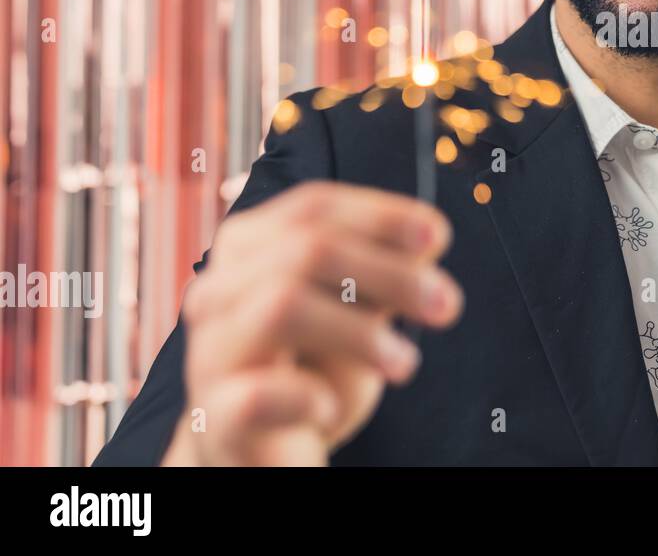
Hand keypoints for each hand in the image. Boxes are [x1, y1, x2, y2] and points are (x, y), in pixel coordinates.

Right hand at [163, 181, 460, 465]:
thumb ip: (384, 272)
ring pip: (282, 306)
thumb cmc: (316, 368)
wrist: (271, 453)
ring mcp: (210, 350)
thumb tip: (428, 240)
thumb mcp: (359, 311)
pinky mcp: (215, 414)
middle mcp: (219, 290)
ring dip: (360, 332)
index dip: (380, 215)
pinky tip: (328, 408)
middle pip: (305, 250)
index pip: (313, 207)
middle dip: (390, 273)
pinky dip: (305, 399)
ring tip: (406, 364)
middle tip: (446, 305)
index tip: (438, 237)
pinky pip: (257, 395)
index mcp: (251, 248)